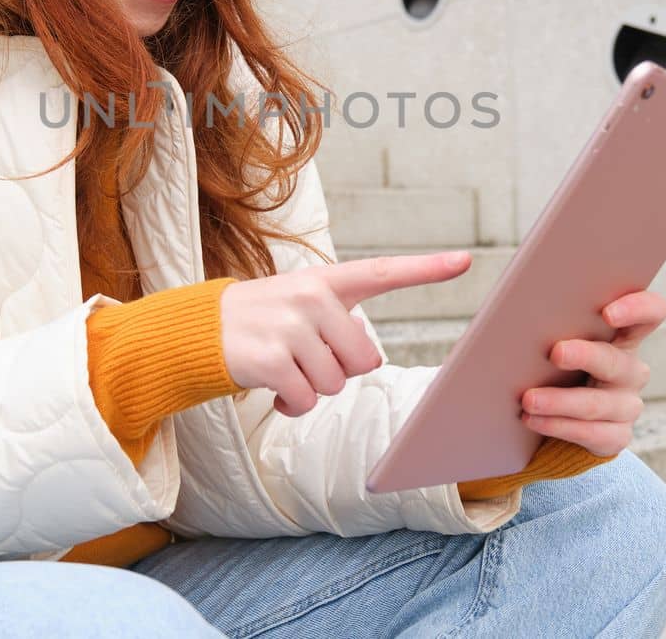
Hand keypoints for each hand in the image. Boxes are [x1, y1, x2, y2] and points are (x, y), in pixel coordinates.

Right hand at [222, 250, 471, 417]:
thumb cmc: (263, 323)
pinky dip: (293, 405)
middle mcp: (311, 297)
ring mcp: (290, 327)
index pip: (382, 272)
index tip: (464, 260)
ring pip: (335, 384)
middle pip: (364, 359)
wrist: (200, 331)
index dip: (425, 269)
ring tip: (286, 369)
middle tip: (306, 358)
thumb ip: (338, 323)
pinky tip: (275, 389)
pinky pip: (306, 400)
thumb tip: (366, 360)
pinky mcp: (272, 358)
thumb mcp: (301, 307)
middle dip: (339, 371)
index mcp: (325, 281)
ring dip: (312, 389)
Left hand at [518, 290, 665, 456]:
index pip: (651, 312)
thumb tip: (523, 314)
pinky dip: (558, 426)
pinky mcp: (617, 436)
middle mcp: (631, 370)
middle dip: (585, 356)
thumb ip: (557, 324)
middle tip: (556, 353)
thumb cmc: (558, 364)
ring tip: (528, 400)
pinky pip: (591, 433)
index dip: (638, 309)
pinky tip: (533, 419)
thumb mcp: (562, 339)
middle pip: (615, 361)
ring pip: (597, 404)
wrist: (562, 414)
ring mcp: (628, 405)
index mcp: (624, 335)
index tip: (607, 313)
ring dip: (559, 401)